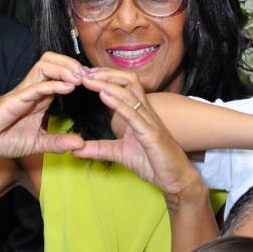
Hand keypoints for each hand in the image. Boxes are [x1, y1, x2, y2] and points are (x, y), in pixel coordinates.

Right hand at [0, 53, 85, 157]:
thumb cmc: (4, 139)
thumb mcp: (38, 143)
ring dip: (65, 69)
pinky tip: (68, 87)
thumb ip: (59, 142)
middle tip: (89, 75)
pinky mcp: (15, 99)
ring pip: (44, 65)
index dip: (77, 74)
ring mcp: (24, 92)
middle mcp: (34, 89)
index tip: (94, 81)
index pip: (60, 74)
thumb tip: (80, 144)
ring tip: (80, 78)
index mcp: (41, 97)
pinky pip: (35, 86)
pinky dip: (53, 84)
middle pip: (52, 61)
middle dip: (72, 64)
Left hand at [73, 69, 198, 195]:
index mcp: (139, 115)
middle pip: (128, 82)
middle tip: (83, 72)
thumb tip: (76, 149)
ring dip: (107, 84)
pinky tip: (104, 96)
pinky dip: (118, 104)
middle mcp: (146, 114)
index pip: (124, 87)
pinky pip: (134, 116)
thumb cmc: (154, 164)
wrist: (176, 180)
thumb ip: (99, 149)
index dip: (106, 78)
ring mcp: (150, 123)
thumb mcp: (120, 154)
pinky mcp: (151, 135)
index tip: (85, 75)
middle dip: (106, 74)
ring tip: (88, 79)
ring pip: (129, 95)